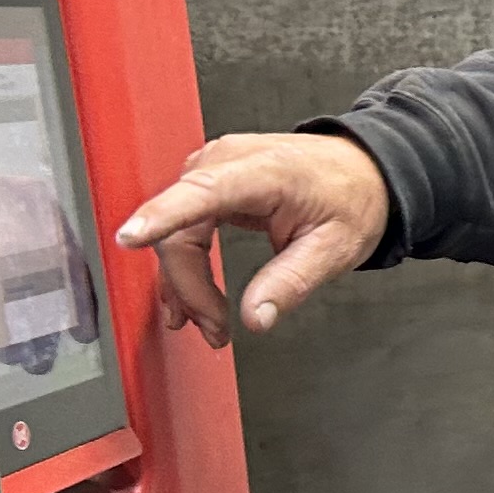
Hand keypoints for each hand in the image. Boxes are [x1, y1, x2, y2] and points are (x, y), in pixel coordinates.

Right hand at [114, 131, 391, 345]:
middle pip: (181, 230)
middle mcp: (229, 162)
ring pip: (176, 233)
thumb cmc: (351, 197)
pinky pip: (184, 227)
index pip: (202, 193)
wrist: (363, 170)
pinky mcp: (211, 182)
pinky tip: (193, 299)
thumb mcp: (335, 248)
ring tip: (208, 325)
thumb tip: (256, 317)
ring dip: (184, 283)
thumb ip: (292, 282)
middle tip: (214, 330)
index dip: (161, 217)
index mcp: (264, 172)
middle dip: (189, 287)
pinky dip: (187, 267)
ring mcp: (215, 169)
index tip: (130, 236)